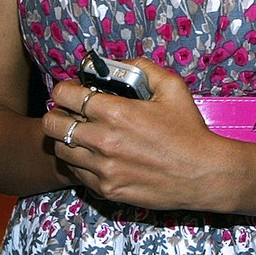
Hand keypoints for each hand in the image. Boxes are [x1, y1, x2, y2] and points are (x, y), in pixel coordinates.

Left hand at [42, 58, 218, 209]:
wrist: (202, 173)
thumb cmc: (188, 129)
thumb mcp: (172, 87)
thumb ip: (142, 68)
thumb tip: (119, 65)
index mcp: (116, 112)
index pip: (65, 96)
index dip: (64, 90)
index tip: (71, 90)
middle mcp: (103, 141)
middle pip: (53, 125)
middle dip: (58, 114)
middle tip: (71, 112)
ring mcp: (102, 169)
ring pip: (61, 150)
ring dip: (68, 139)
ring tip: (84, 134)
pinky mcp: (106, 190)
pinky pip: (77, 173)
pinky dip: (81, 162)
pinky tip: (98, 155)